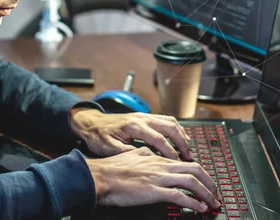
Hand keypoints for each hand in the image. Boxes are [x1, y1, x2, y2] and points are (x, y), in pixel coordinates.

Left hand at [70, 109, 192, 159]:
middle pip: (170, 127)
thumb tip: (145, 161)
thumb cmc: (98, 137)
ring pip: (170, 122)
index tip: (177, 163)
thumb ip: (127, 153)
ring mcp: (144, 116)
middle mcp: (142, 118)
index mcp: (134, 126)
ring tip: (187, 150)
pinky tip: (179, 138)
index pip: (158, 139)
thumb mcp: (109, 148)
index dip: (169, 152)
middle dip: (181, 143)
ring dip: (181, 135)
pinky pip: (166, 120)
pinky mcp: (145, 117)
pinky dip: (176, 129)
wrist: (91, 122)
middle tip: (188, 157)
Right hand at [85, 147, 220, 211]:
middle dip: (210, 182)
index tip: (205, 182)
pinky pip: (180, 196)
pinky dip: (194, 203)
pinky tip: (200, 208)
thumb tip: (148, 153)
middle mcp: (161, 165)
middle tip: (216, 193)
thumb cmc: (111, 170)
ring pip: (191, 181)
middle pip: (195, 169)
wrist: (99, 177)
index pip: (185, 163)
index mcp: (156, 158)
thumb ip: (143, 154)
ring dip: (207, 193)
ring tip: (214, 203)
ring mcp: (158, 178)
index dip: (199, 173)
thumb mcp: (130, 155)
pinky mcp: (154, 191)